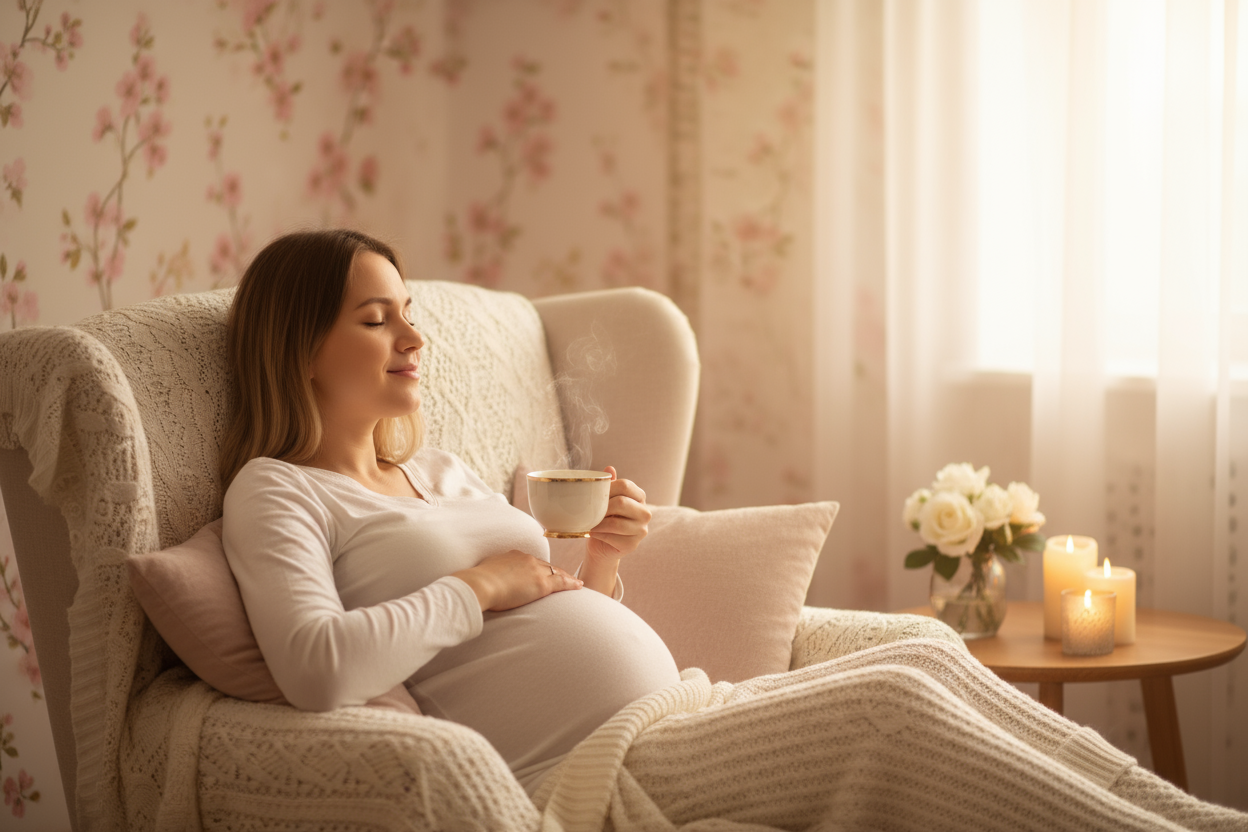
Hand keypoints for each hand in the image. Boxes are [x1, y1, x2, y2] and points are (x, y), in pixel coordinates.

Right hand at [452, 550, 580, 611]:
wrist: (480, 585)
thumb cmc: (476, 583)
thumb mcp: (484, 572)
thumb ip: (492, 573)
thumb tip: (487, 579)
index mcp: (513, 555)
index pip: (530, 561)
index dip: (538, 567)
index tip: (542, 571)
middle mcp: (526, 559)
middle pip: (545, 565)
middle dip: (554, 570)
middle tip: (563, 575)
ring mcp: (535, 571)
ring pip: (556, 572)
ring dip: (566, 576)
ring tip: (574, 582)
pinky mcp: (541, 584)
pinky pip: (562, 582)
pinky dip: (571, 583)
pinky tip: (579, 586)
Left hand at [586, 466, 650, 562]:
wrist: (601, 545)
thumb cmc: (604, 518)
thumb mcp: (605, 500)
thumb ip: (609, 485)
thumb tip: (610, 468)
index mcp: (639, 496)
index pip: (625, 485)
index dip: (607, 488)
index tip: (594, 495)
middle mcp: (645, 512)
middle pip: (621, 503)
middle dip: (602, 508)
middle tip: (590, 511)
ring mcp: (641, 530)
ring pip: (616, 523)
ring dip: (598, 523)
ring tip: (589, 523)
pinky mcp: (633, 545)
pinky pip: (612, 537)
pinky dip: (598, 535)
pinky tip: (592, 533)